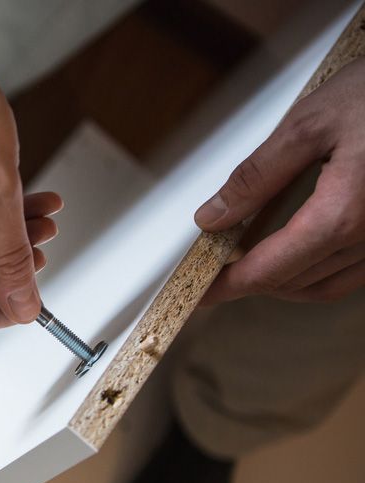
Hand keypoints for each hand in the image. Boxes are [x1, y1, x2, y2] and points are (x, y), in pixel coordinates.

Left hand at [195, 57, 364, 304]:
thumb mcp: (309, 124)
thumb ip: (257, 176)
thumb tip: (213, 216)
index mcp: (342, 216)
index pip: (269, 271)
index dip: (227, 286)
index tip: (198, 293)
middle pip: (295, 283)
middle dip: (250, 281)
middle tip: (214, 270)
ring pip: (327, 285)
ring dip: (284, 281)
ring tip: (247, 261)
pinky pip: (355, 270)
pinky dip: (318, 271)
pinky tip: (296, 249)